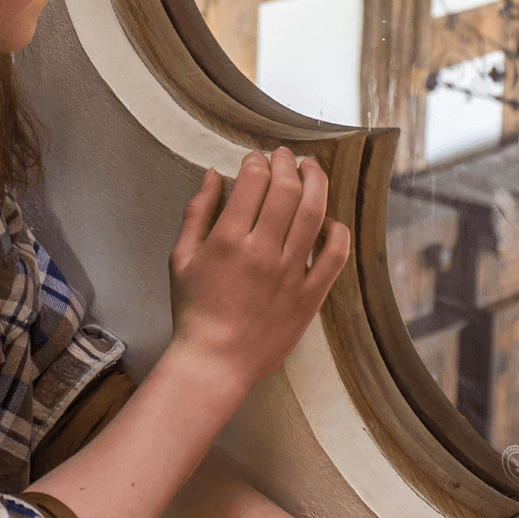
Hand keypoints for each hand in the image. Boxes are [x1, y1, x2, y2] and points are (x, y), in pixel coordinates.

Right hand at [167, 148, 350, 394]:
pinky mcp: (310, 297)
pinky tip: (330, 220)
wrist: (214, 362)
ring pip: (314, 213)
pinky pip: (335, 255)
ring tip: (313, 169)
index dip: (258, 162)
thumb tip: (215, 174)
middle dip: (288, 163)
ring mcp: (290, 275)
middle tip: (287, 155)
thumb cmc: (194, 311)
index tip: (257, 159)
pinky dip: (337, 231)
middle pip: (287, 190)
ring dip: (317, 183)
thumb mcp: (181, 258)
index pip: (253, 183)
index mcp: (227, 241)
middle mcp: (262, 253)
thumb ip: (197, 212)